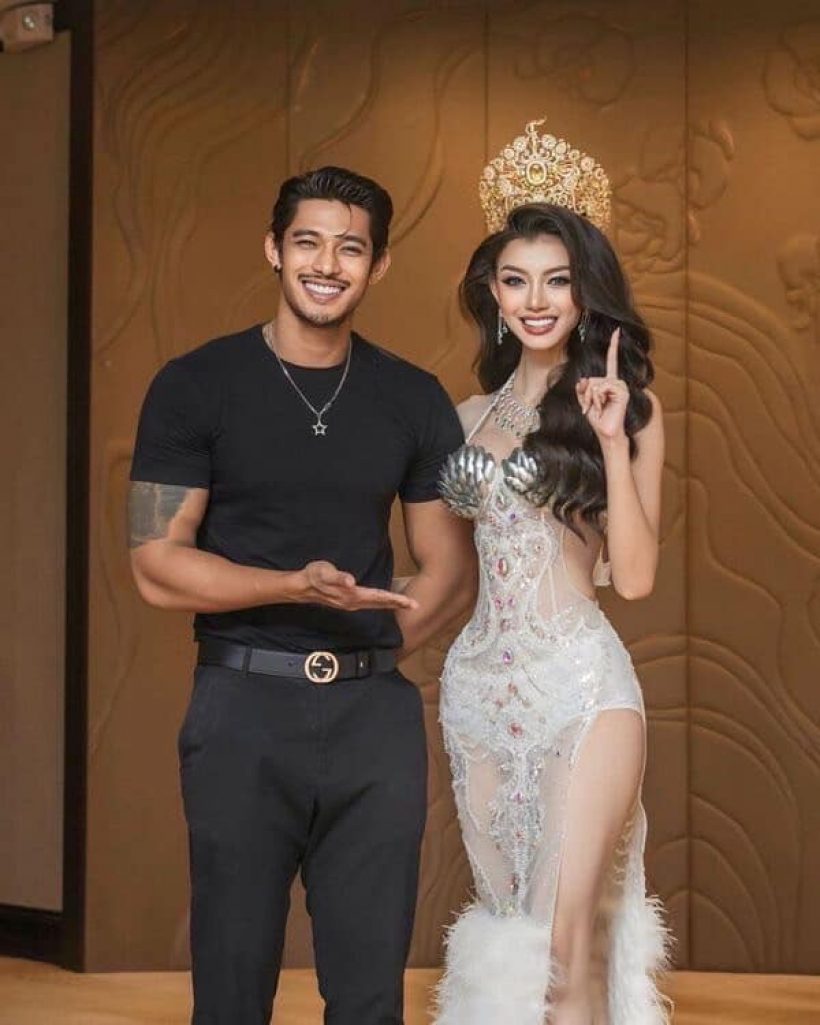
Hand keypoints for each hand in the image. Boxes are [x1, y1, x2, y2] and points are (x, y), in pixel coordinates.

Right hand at [297, 561, 418, 611]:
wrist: (302, 587)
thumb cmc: (314, 577)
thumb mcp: (324, 573)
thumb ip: (338, 578)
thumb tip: (351, 582)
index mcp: (352, 595)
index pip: (378, 597)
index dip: (394, 600)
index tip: (409, 602)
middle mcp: (354, 602)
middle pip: (380, 603)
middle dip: (398, 604)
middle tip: (415, 605)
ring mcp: (352, 604)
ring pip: (376, 605)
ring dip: (391, 604)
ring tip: (405, 604)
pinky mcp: (350, 601)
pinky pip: (370, 603)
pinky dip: (381, 603)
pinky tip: (386, 602)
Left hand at [576, 327, 628, 441]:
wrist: (607, 433)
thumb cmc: (598, 420)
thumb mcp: (585, 402)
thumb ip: (582, 389)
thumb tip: (583, 379)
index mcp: (609, 383)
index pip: (611, 361)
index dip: (613, 346)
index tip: (617, 330)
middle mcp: (616, 382)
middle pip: (591, 379)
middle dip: (586, 395)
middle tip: (592, 408)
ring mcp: (621, 387)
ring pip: (595, 384)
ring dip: (591, 399)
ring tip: (598, 409)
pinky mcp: (623, 392)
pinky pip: (601, 388)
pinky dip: (597, 400)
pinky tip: (604, 408)